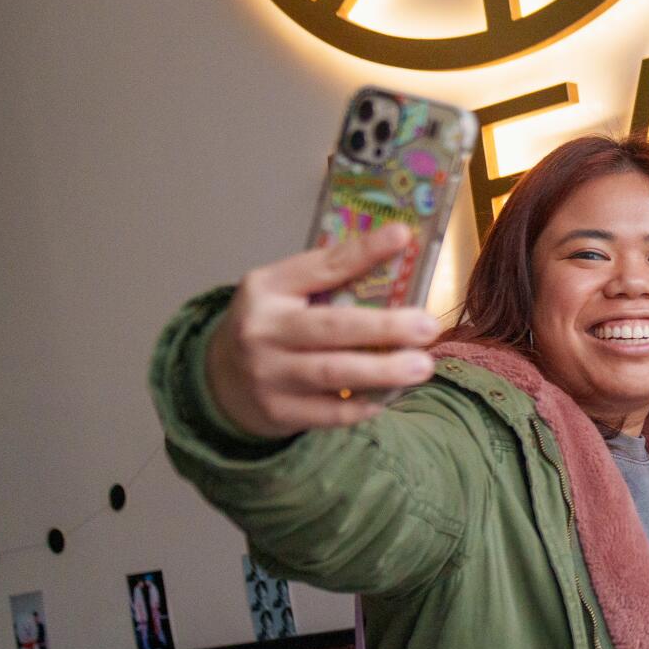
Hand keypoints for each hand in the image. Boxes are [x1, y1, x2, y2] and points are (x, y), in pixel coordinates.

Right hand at [205, 222, 440, 438]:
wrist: (221, 380)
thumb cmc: (271, 327)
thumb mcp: (285, 292)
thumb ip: (330, 278)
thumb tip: (397, 255)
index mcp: (266, 288)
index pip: (321, 266)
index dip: (363, 252)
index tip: (402, 237)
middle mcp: (263, 330)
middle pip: (331, 327)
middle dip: (384, 327)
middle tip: (428, 327)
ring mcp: (267, 374)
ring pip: (332, 372)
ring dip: (382, 371)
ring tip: (421, 367)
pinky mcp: (278, 411)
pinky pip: (329, 411)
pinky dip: (361, 406)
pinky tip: (387, 398)